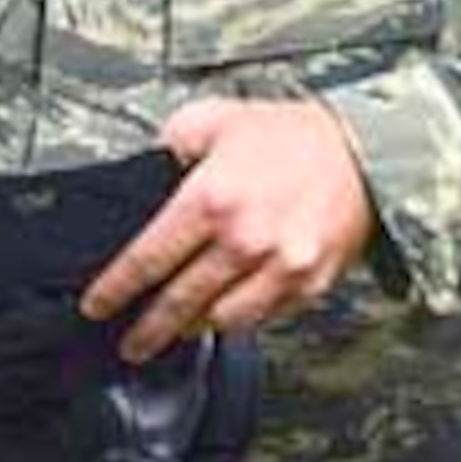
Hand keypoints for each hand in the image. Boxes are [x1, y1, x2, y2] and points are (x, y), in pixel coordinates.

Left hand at [79, 97, 374, 362]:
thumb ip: (170, 147)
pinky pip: (263, 318)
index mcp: (212, 200)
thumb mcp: (214, 119)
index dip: (115, 289)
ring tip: (174, 330)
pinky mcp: (309, 284)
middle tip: (131, 342)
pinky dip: (237, 319)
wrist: (363, 151)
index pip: (147, 260)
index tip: (97, 306)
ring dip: (192, 329)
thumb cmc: (290, 135)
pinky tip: (222, 314)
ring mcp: (280, 268)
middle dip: (147, 329)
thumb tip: (140, 175)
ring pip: (221, 320)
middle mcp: (245, 240)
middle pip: (179, 302)